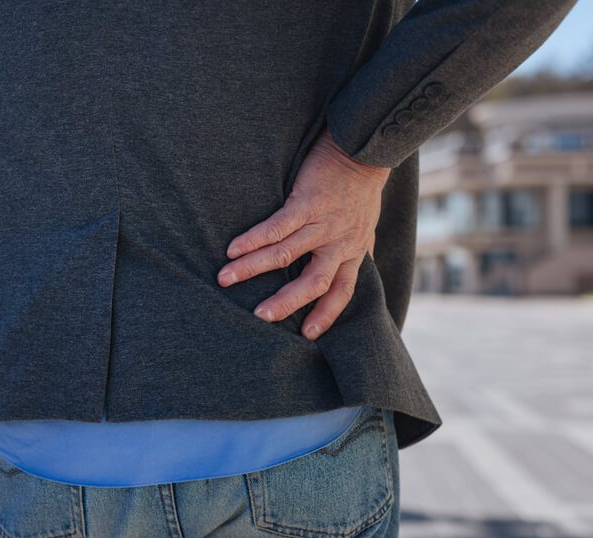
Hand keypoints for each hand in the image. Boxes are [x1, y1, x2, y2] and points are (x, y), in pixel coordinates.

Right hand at [216, 126, 390, 339]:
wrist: (366, 146)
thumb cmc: (362, 185)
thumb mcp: (366, 222)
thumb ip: (357, 245)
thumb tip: (359, 263)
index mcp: (354, 250)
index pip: (342, 291)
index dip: (326, 314)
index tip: (308, 334)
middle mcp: (340, 242)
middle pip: (313, 282)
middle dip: (285, 302)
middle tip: (259, 317)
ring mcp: (323, 222)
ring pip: (286, 254)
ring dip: (253, 269)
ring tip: (226, 279)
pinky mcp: (308, 201)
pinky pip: (277, 227)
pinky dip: (253, 239)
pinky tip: (233, 249)